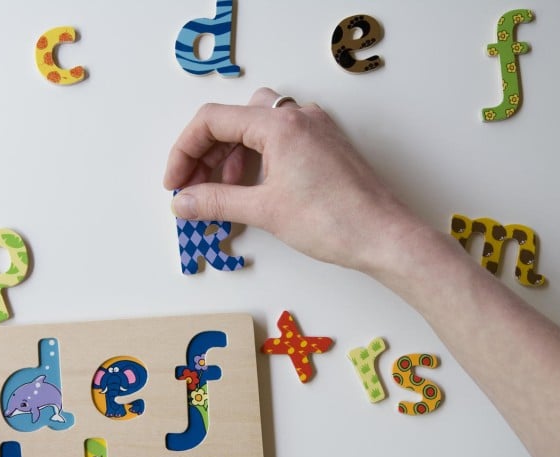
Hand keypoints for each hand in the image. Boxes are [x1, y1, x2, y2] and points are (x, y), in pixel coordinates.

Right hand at [164, 87, 428, 277]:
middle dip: (206, 153)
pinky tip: (251, 187)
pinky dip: (257, 158)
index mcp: (279, 124)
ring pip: (256, 127)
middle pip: (233, 120)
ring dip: (230, 156)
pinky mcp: (325, 145)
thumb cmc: (335, 221)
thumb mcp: (264, 211)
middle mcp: (298, 117)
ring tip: (220, 191)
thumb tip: (183, 202)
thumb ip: (216, 201)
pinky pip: (279, 138)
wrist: (384, 237)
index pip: (213, 120)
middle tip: (191, 187)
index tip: (175, 182)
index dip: (185, 151)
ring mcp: (315, 128)